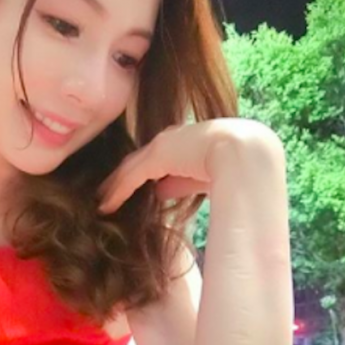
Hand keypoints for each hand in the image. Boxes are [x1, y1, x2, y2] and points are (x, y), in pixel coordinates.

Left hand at [96, 119, 233, 212]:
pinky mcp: (157, 156)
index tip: (125, 187)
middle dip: (120, 177)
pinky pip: (131, 177)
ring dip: (113, 186)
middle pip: (137, 161)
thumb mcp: (201, 176)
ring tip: (100, 202)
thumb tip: (162, 191)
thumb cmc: (235, 165)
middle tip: (103, 194)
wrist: (244, 153)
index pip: (154, 159)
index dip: (138, 173)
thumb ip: (180, 182)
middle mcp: (170, 139)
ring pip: (130, 168)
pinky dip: (118, 192)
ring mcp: (162, 145)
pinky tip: (106, 205)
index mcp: (184, 141)